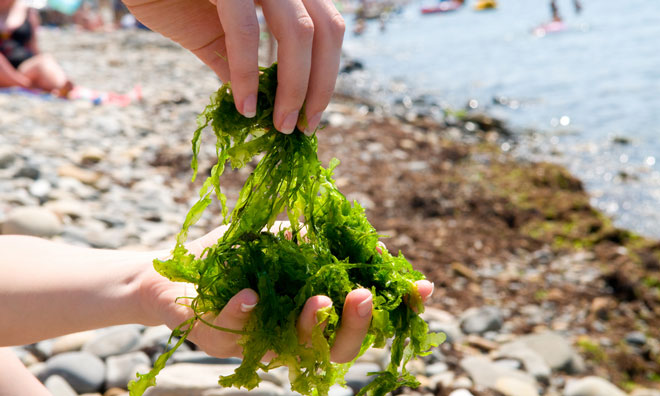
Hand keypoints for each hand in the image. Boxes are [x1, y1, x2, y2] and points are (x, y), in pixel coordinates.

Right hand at [123, 0, 344, 133]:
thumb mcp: (209, 30)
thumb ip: (235, 59)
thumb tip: (256, 103)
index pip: (328, 28)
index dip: (328, 73)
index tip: (312, 114)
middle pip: (326, 31)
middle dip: (320, 86)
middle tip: (302, 127)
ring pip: (298, 33)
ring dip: (295, 88)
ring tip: (280, 125)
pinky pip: (244, 30)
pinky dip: (247, 74)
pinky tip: (243, 106)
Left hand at [139, 224, 432, 362]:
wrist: (175, 270)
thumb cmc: (237, 257)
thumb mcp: (288, 242)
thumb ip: (324, 244)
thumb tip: (373, 244)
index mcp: (314, 315)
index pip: (363, 320)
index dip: (395, 308)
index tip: (423, 289)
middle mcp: (292, 335)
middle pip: (339, 347)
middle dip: (357, 324)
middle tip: (364, 295)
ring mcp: (258, 340)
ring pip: (293, 347)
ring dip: (311, 325)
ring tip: (322, 301)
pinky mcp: (218, 335)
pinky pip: (233, 329)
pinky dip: (244, 312)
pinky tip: (251, 294)